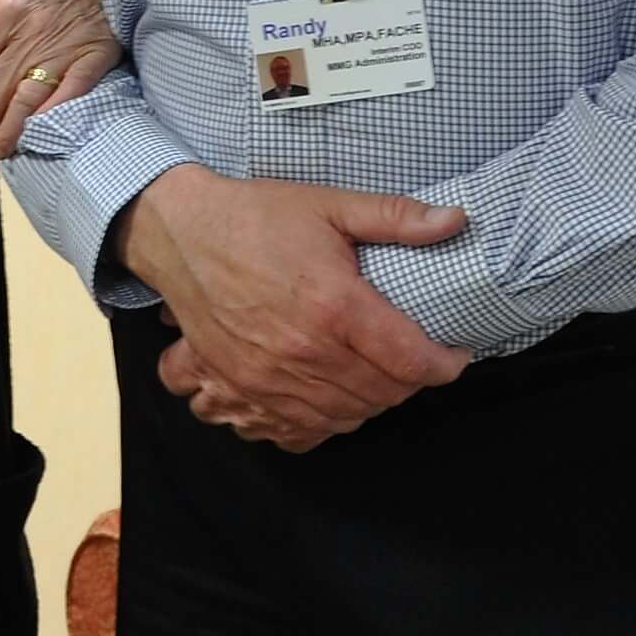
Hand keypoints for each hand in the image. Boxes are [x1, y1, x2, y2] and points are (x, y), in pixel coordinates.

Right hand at [114, 165, 468, 449]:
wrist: (180, 232)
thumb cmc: (255, 217)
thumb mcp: (330, 205)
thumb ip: (396, 217)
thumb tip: (455, 220)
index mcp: (334, 306)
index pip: (410, 360)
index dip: (443, 364)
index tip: (452, 355)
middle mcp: (304, 352)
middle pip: (383, 394)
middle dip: (410, 382)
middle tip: (414, 359)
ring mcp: (269, 378)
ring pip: (345, 417)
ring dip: (371, 403)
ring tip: (378, 376)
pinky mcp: (241, 389)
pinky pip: (295, 431)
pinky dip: (323, 423)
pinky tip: (332, 399)